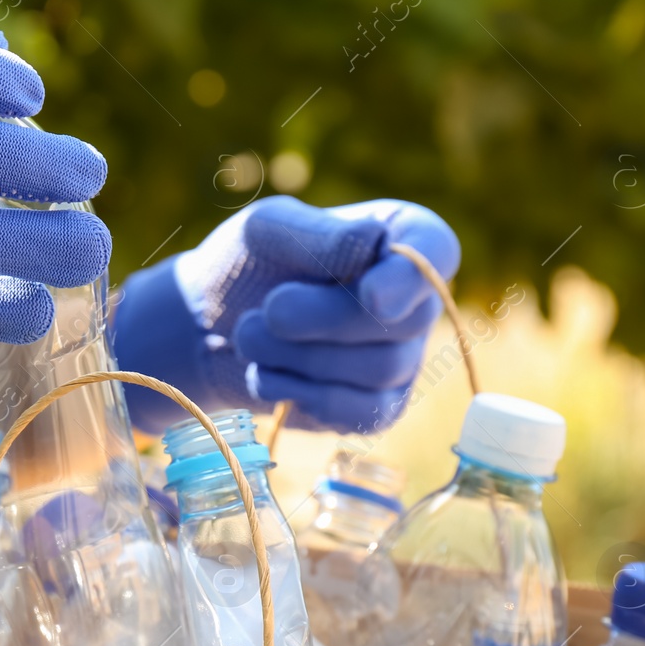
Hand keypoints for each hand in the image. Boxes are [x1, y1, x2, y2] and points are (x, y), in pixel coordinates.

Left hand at [113, 196, 458, 433]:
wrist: (210, 326)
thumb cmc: (247, 264)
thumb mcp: (267, 231)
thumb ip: (317, 235)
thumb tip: (372, 242)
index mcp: (400, 235)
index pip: (434, 251)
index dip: (407, 279)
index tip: (370, 296)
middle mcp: (415, 298)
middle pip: (404, 322)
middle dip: (324, 321)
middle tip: (267, 311)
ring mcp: (403, 356)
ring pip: (380, 370)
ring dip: (299, 357)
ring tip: (248, 337)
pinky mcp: (377, 406)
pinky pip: (361, 413)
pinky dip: (302, 395)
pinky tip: (268, 375)